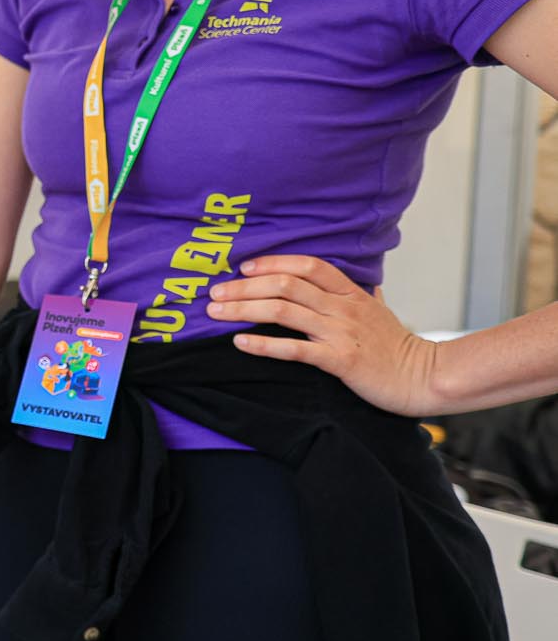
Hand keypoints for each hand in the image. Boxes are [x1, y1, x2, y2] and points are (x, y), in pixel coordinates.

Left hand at [208, 255, 445, 416]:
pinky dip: (263, 344)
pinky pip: (294, 349)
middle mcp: (343, 308)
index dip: (273, 262)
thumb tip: (365, 283)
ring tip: (216, 311)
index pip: (307, 265)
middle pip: (285, 285)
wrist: (425, 378)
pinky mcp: (339, 360)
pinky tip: (240, 343)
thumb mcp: (381, 312)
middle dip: (244, 286)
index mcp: (351, 293)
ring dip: (243, 309)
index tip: (244, 267)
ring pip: (283, 311)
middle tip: (215, 291)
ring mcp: (341, 333)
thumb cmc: (399, 347)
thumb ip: (365, 295)